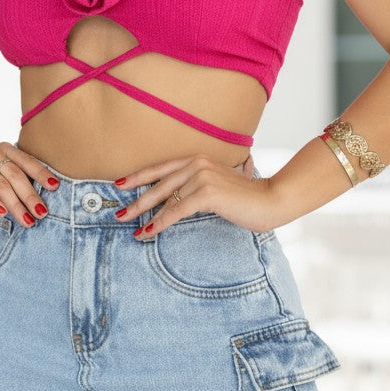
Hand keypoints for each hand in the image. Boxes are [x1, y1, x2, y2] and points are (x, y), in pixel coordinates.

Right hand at [0, 141, 58, 226]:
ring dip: (15, 204)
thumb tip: (44, 204)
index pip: (27, 161)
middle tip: (42, 213)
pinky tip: (2, 213)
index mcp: (4, 150)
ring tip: (27, 220)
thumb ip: (17, 187)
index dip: (41, 174)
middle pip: (16, 174)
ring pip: (0, 183)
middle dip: (31, 196)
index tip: (56, 188)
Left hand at [112, 153, 284, 238]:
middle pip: (158, 183)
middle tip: (118, 213)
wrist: (271, 199)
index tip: (119, 184)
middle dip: (136, 199)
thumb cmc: (246, 198)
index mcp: (197, 159)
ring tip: (131, 227)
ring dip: (145, 214)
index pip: (161, 167)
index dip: (138, 176)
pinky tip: (149, 231)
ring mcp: (202, 176)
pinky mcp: (208, 193)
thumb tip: (175, 202)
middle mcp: (197, 163)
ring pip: (165, 197)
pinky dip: (161, 222)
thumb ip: (197, 187)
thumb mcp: (217, 186)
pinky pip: (177, 210)